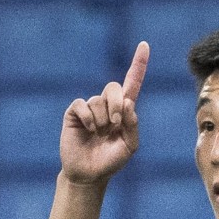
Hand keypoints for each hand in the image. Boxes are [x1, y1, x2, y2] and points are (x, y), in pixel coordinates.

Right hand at [60, 42, 148, 184]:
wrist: (89, 174)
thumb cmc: (111, 161)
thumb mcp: (129, 146)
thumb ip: (132, 125)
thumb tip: (128, 102)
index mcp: (124, 111)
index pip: (133, 83)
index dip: (138, 64)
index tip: (144, 45)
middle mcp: (107, 105)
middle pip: (115, 87)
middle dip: (116, 104)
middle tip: (114, 124)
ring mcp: (90, 108)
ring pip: (99, 100)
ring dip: (102, 119)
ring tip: (99, 134)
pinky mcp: (74, 113)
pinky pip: (82, 105)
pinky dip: (88, 118)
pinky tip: (89, 130)